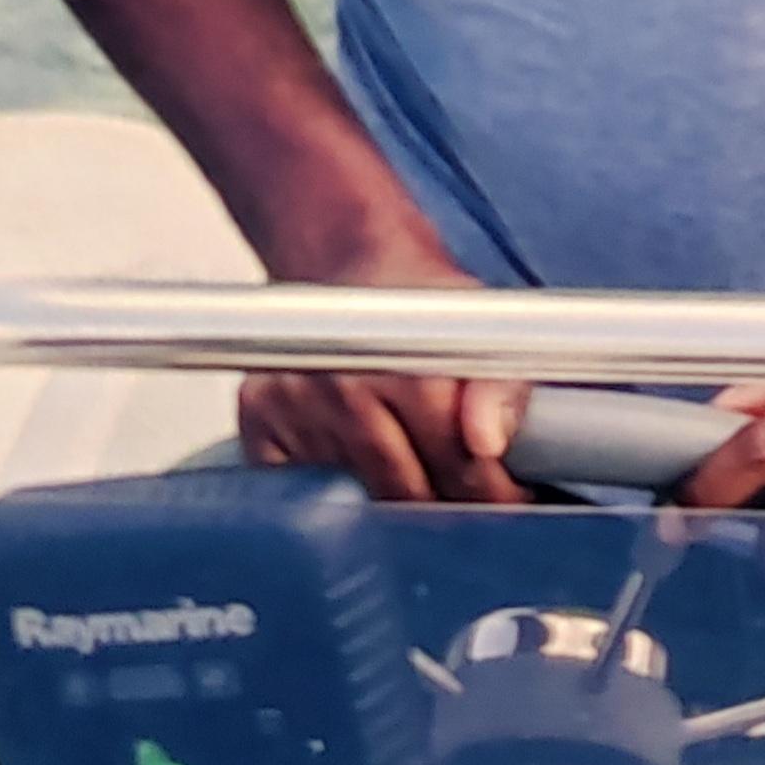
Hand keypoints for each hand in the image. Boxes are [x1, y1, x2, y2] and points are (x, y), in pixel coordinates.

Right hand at [238, 193, 527, 503]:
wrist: (354, 261)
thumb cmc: (421, 304)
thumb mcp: (482, 328)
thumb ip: (501, 386)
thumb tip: (488, 441)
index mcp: (406, 366)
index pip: (457, 467)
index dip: (490, 492)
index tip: (507, 498)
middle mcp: (342, 385)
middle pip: (405, 493)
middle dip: (443, 504)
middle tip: (465, 494)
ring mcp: (293, 404)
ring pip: (354, 497)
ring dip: (387, 500)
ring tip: (413, 474)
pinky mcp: (258, 416)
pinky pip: (299, 485)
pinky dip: (329, 487)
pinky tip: (351, 463)